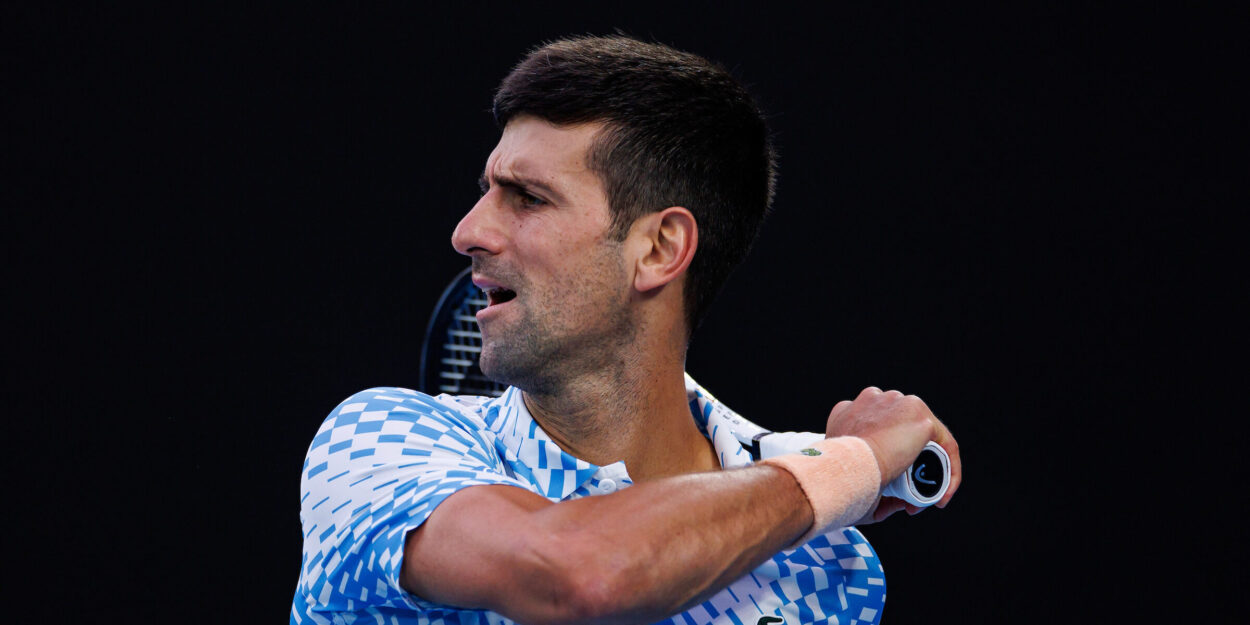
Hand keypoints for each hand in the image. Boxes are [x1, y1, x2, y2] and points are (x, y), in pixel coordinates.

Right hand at [825, 387, 960, 513]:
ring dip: (928, 466)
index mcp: (850, 411)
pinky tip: (943, 496)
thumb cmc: (837, 476)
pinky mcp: (920, 416)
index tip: (887, 482)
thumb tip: (896, 501)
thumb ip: (867, 479)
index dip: (884, 455)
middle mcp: (873, 400)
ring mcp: (898, 404)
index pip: (875, 426)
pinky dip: (950, 472)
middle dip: (907, 461)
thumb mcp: (848, 474)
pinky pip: (945, 445)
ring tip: (926, 497)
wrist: (845, 469)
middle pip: (901, 429)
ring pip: (924, 437)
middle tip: (907, 494)